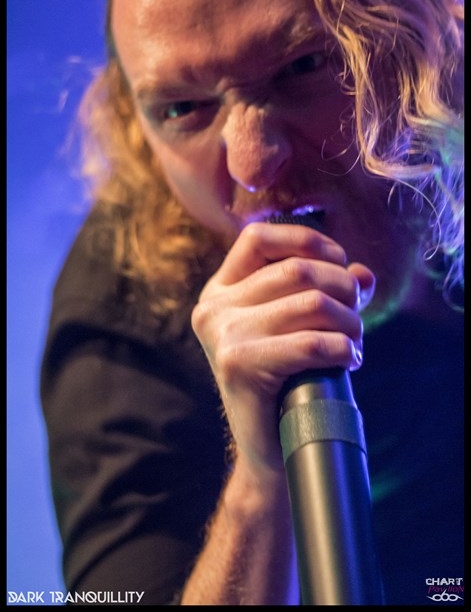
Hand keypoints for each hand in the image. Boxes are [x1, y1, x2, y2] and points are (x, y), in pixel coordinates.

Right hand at [191, 222, 374, 473]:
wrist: (269, 447)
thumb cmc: (289, 379)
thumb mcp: (304, 325)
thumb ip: (330, 292)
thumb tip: (363, 273)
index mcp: (220, 290)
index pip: (258, 236)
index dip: (307, 241)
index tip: (339, 263)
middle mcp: (213, 307)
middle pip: (297, 270)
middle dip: (343, 289)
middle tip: (356, 318)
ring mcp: (221, 335)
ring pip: (311, 303)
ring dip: (349, 323)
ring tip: (353, 343)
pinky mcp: (237, 365)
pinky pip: (311, 343)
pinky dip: (343, 349)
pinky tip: (348, 360)